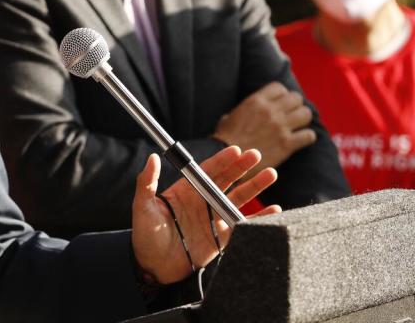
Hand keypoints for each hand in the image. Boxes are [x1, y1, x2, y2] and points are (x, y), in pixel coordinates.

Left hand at [131, 146, 280, 284]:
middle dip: (242, 167)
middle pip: (227, 180)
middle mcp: (202, 201)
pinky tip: (275, 210)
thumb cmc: (145, 235)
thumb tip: (151, 157)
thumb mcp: (143, 207)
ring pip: (239, 199)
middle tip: (256, 155)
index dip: (222, 160)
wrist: (153, 266)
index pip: (207, 171)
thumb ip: (147, 182)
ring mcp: (214, 219)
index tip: (235, 151)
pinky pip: (244, 225)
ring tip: (270, 174)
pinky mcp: (222, 238)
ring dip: (255, 187)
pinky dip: (260, 218)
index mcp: (186, 191)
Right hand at [213, 82, 315, 171]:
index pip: (279, 88)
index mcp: (255, 101)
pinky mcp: (286, 145)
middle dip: (295, 105)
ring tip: (297, 125)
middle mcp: (270, 111)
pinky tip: (300, 140)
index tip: (280, 102)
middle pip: (296, 98)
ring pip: (306, 114)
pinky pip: (309, 135)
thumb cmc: (225, 139)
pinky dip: (307, 137)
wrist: (227, 160)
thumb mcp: (229, 117)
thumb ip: (243, 111)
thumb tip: (243, 112)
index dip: (281, 94)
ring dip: (303, 119)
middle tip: (291, 114)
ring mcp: (280, 127)